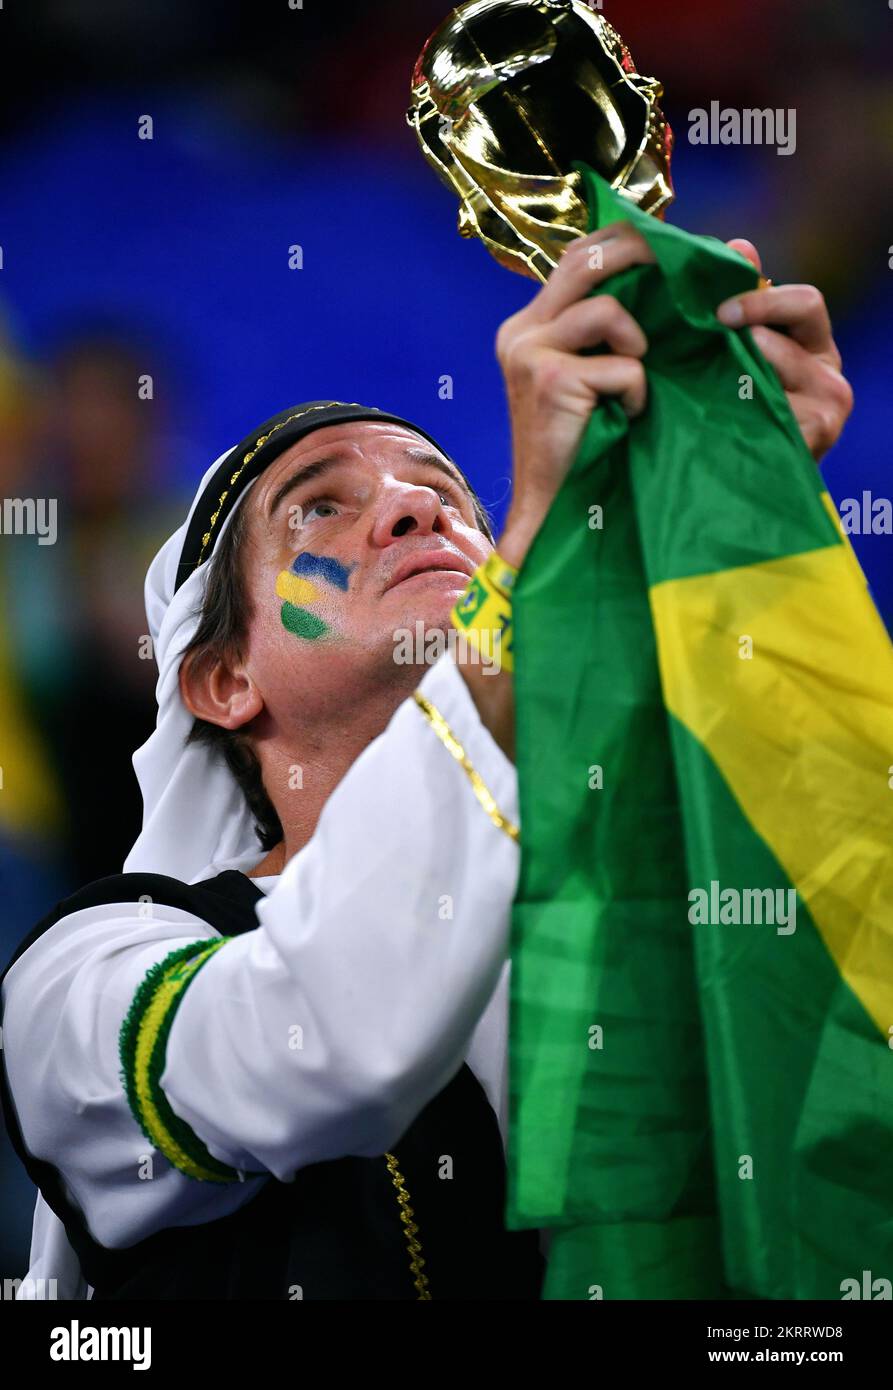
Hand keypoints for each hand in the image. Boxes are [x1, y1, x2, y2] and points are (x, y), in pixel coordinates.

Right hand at [495, 221, 653, 566]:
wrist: (554, 511)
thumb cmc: (587, 448)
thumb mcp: (598, 375)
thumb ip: (618, 327)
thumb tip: (679, 269)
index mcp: (529, 325)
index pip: (579, 257)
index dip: (628, 242)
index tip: (674, 247)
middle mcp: (520, 330)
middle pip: (588, 260)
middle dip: (645, 255)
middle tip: (691, 267)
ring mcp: (529, 351)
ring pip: (608, 312)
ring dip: (639, 345)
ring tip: (634, 387)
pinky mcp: (549, 379)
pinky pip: (622, 364)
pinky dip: (636, 391)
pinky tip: (626, 417)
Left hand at [717, 240, 853, 462]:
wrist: (743, 490)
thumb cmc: (738, 416)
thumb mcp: (742, 356)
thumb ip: (745, 303)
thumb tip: (741, 246)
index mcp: (817, 348)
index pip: (806, 302)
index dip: (762, 300)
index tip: (719, 312)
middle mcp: (831, 377)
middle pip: (789, 332)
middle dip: (744, 331)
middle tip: (707, 338)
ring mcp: (828, 411)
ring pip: (775, 372)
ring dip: (734, 373)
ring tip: (702, 381)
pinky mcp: (814, 441)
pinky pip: (772, 412)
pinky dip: (740, 409)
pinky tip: (715, 416)